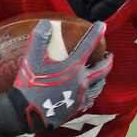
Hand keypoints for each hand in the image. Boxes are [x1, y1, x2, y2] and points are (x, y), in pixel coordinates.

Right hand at [0, 20, 112, 136]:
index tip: (102, 25)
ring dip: (102, 78)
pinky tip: (90, 94)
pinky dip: (93, 94)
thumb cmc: (30, 84)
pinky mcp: (76, 108)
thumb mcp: (32, 59)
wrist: (27, 113)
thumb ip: (39, 39)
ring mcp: (80, 96)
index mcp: (73, 67)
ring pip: (99, 86)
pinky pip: (90, 100)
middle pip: (102, 69)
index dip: (97, 33)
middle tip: (109, 56)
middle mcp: (81, 81)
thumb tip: (46, 23)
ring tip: (102, 75)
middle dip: (108, 61)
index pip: (88, 45)